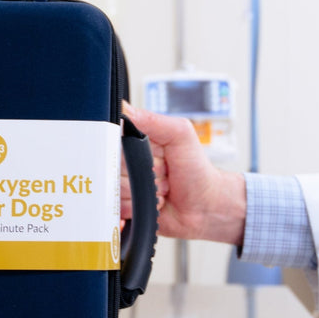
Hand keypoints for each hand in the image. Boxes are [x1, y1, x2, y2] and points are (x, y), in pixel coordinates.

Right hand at [121, 103, 246, 245]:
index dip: (127, 149)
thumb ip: (154, 120)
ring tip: (161, 189)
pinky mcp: (127, 207)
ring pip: (115, 190)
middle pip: (113, 167)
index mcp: (139, 141)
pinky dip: (136, 208)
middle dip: (140, 173)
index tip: (142, 154)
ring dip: (143, 192)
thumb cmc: (197, 170)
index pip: (113, 140)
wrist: (205, 206)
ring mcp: (128, 186)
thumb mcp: (181, 135)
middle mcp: (130, 163)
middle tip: (161, 172)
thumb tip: (125, 109)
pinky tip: (153, 203)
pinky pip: (117, 208)